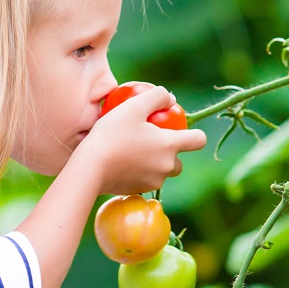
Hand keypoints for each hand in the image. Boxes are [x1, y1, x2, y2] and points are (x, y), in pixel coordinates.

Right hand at [79, 85, 206, 195]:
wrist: (90, 168)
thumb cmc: (112, 134)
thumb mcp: (133, 106)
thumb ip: (157, 97)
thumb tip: (171, 98)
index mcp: (170, 145)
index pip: (199, 139)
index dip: (194, 133)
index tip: (179, 129)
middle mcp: (166, 166)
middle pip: (179, 160)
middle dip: (169, 152)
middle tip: (149, 140)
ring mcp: (153, 182)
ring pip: (161, 171)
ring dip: (153, 162)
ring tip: (132, 150)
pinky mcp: (138, 191)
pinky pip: (145, 179)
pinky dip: (138, 172)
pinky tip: (121, 162)